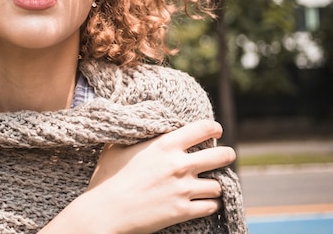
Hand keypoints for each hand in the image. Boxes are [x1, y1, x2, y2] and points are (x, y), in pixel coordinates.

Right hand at [41, 120, 234, 233]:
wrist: (105, 211)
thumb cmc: (108, 177)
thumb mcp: (118, 147)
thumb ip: (135, 134)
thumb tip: (137, 121)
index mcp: (165, 144)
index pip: (203, 129)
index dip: (213, 128)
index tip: (216, 130)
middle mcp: (179, 165)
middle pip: (221, 156)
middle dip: (226, 154)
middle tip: (226, 155)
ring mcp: (183, 189)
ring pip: (218, 184)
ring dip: (215, 184)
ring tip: (211, 183)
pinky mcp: (183, 211)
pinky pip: (211, 206)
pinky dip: (210, 204)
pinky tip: (204, 202)